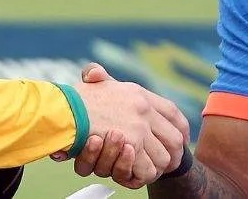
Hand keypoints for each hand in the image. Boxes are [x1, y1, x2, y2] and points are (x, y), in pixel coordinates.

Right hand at [52, 63, 189, 188]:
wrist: (64, 108)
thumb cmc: (73, 98)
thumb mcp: (88, 82)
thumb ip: (97, 77)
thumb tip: (93, 73)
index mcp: (138, 94)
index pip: (172, 112)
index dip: (181, 128)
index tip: (183, 138)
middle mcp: (143, 109)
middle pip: (174, 138)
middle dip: (173, 154)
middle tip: (169, 163)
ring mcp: (139, 128)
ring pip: (163, 157)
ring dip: (157, 167)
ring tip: (151, 169)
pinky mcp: (131, 146)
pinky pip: (148, 169)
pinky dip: (143, 175)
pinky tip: (137, 173)